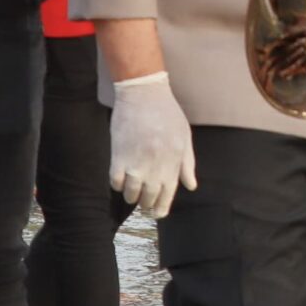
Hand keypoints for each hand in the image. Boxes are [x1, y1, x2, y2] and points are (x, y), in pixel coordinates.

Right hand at [109, 70, 194, 218]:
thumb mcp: (184, 136)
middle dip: (146, 205)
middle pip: (149, 197)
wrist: (143, 92)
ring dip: (131, 197)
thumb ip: (187, 163)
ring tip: (132, 193)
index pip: (168, 194)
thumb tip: (190, 185)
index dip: (161, 208)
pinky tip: (121, 180)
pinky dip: (118, 185)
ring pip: (131, 193)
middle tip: (144, 203)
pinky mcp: (119, 155)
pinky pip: (115, 181)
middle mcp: (156, 165)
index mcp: (174, 161)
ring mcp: (136, 161)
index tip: (157, 213)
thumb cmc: (166, 112)